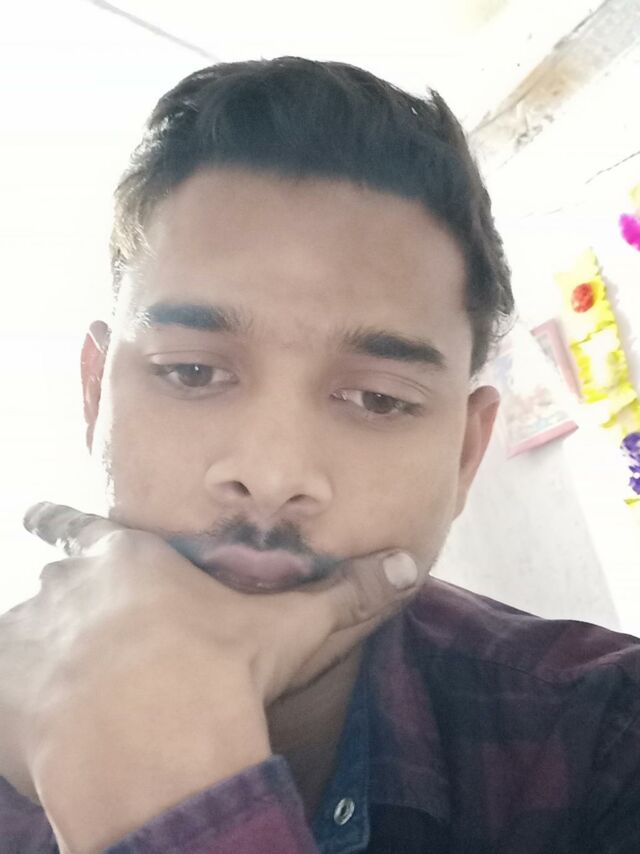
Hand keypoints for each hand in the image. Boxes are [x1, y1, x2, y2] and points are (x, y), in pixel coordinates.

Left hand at [0, 502, 421, 851]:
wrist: (163, 746)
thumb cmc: (221, 672)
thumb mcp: (287, 628)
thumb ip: (345, 594)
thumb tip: (408, 566)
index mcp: (127, 561)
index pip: (80, 526)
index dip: (61, 524)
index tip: (38, 518)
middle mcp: (69, 587)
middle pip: (55, 583)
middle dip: (71, 606)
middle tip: (93, 641)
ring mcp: (31, 638)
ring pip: (25, 634)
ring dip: (41, 655)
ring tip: (65, 687)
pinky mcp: (8, 694)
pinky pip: (4, 689)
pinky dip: (19, 705)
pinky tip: (41, 727)